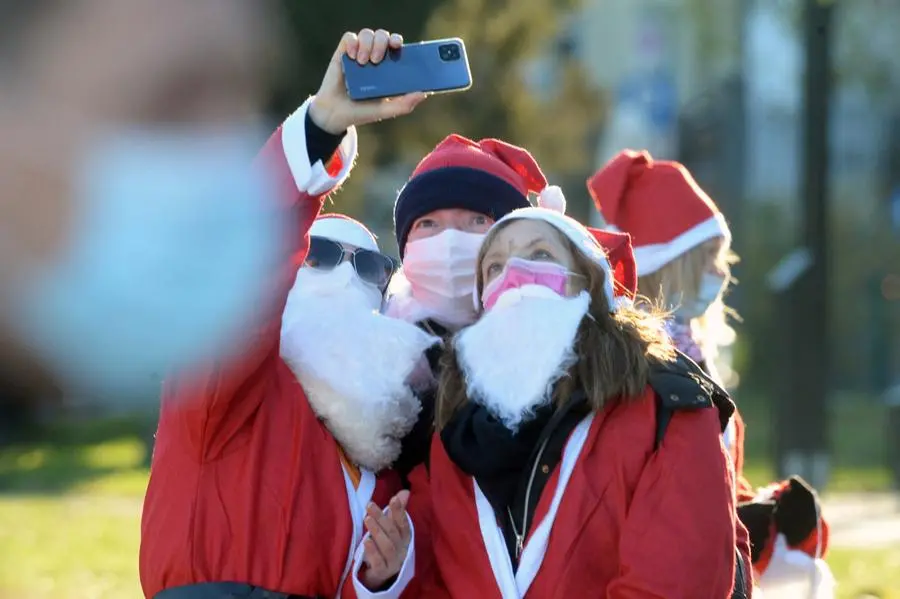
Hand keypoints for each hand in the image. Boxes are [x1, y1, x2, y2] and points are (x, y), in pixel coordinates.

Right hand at [309, 29, 426, 134]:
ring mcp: (359, 53)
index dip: (398, 41)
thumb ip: (405, 104)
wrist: (336, 115)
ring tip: (362, 63)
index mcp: (387, 67)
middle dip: (382, 42)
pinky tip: (351, 56)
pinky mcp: (343, 53)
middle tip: (376, 60)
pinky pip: (349, 37)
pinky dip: (352, 43)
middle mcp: (374, 56)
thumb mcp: (386, 111)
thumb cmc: (363, 111)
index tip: (398, 46)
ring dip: (367, 44)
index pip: (396, 46)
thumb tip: (423, 93)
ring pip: (368, 33)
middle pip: (383, 36)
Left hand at [360, 490, 411, 590]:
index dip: (400, 512)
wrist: (380, 577)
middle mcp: (402, 551)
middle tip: (369, 505)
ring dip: (377, 532)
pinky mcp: (382, 573)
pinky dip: (373, 552)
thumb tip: (404, 492)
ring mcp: (393, 563)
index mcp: (405, 539)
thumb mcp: (391, 530)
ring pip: (387, 547)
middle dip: (382, 518)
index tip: (393, 499)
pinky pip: (379, 563)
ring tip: (367, 519)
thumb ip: (396, 512)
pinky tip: (366, 542)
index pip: (404, 524)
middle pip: (393, 533)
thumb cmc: (385, 548)